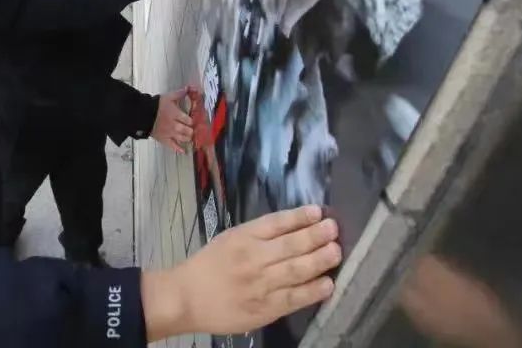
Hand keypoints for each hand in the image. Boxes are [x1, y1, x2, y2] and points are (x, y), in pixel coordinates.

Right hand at [142, 206, 340, 340]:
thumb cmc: (208, 266)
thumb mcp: (229, 239)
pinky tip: (327, 284)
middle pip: (290, 244)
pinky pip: (293, 298)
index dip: (299, 216)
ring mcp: (260, 284)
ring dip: (319, 260)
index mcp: (242, 237)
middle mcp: (253, 258)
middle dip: (315, 235)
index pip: (276, 223)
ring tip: (336, 251)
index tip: (318, 211)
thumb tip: (294, 227)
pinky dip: (312, 291)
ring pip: (296, 270)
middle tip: (333, 229)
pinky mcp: (264, 308)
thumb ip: (257, 234)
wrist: (185, 298)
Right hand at [152, 87, 194, 152]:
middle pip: (187, 130)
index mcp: (176, 114)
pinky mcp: (163, 139)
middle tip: (191, 129)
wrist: (142, 114)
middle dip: (191, 130)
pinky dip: (179, 149)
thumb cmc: (155, 105)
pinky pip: (172, 146)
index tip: (192, 120)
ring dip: (187, 138)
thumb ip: (178, 94)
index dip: (191, 121)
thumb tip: (187, 89)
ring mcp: (169, 133)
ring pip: (182, 138)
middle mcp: (174, 125)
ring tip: (189, 136)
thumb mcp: (167, 97)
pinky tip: (184, 151)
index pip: (188, 120)